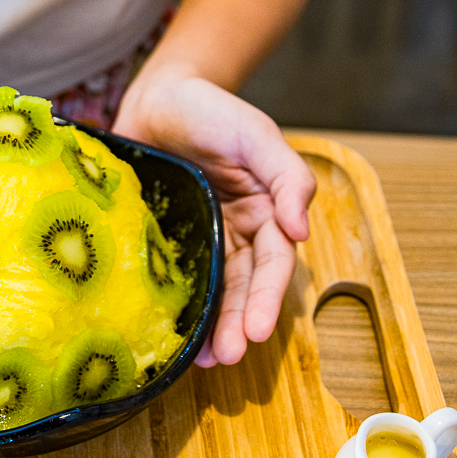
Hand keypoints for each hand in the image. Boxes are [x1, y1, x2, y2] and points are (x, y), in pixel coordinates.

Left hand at [112, 65, 315, 366]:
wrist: (156, 96)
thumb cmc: (211, 110)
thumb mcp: (256, 135)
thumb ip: (286, 176)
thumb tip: (300, 229)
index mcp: (261, 213)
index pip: (270, 265)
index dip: (265, 300)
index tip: (256, 334)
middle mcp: (231, 231)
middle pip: (240, 287)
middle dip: (237, 324)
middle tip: (226, 359)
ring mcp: (196, 236)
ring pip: (209, 288)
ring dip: (209, 326)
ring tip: (202, 361)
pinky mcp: (160, 236)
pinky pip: (169, 274)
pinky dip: (173, 303)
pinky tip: (167, 330)